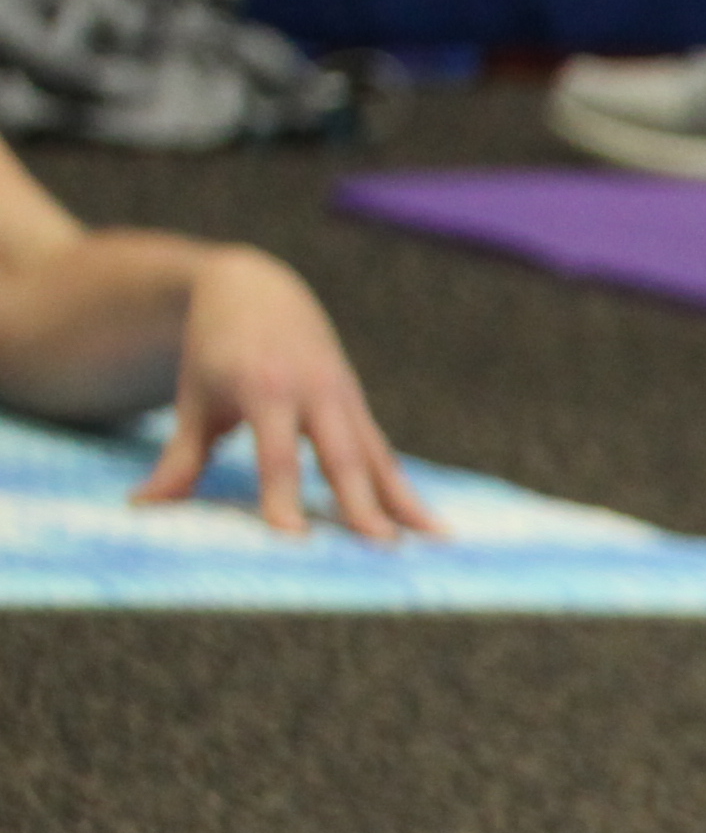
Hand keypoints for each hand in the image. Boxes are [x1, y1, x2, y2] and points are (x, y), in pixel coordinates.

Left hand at [137, 247, 435, 541]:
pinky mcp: (357, 404)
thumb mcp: (194, 398)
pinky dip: (402, 488)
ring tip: (434, 539)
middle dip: (364, 503)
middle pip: (342, 456)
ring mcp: (342, 396)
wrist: (255, 287)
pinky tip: (427, 523)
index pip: (276, 453)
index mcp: (264, 388)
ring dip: (405, 500)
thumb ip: (180, 456)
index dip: (284, 496)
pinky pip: (383, 452)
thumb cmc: (215, 349)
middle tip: (382, 545)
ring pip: (376, 456)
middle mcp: (313, 391)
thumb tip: (145, 505)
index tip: (293, 537)